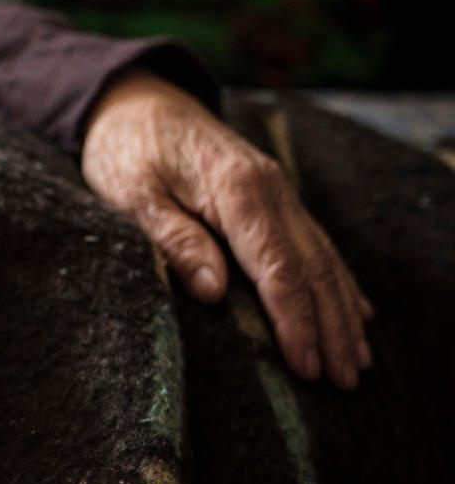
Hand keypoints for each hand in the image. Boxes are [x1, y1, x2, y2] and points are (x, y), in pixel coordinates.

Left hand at [82, 70, 372, 389]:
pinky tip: (354, 312)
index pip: (276, 265)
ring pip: (321, 258)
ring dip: (341, 311)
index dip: (294, 319)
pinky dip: (337, 281)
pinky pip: (314, 243)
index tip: (306, 365)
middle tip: (343, 382)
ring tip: (357, 362)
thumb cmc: (126, 149)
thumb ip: (174, 238)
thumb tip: (213, 291)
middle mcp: (270, 189)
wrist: (135, 101)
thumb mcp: (133, 193)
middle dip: (330, 327)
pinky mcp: (272, 197)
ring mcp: (277, 191)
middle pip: (311, 267)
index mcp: (236, 188)